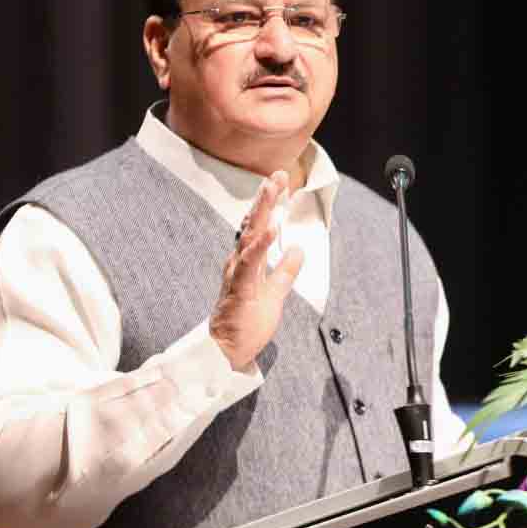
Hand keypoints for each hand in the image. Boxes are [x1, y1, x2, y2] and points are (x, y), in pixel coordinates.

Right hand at [210, 171, 303, 370]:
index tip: (281, 182)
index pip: (260, 227)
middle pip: (254, 224)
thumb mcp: (276, 293)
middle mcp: (240, 263)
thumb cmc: (247, 322)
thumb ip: (286, 271)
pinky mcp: (238, 289)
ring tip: (272, 189)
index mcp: (248, 262)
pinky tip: (271, 229)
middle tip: (277, 174)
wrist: (227, 353)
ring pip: (250, 237)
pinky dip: (260, 245)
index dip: (270, 204)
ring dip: (262, 212)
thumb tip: (299, 249)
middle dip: (266, 198)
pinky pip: (249, 264)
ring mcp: (238, 274)